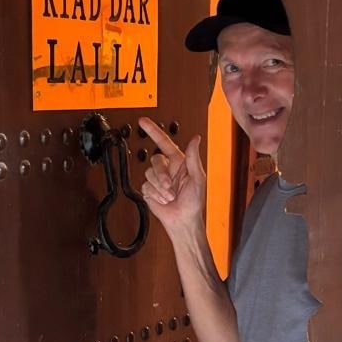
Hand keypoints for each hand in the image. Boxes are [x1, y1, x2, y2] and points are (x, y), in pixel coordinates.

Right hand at [138, 118, 205, 238]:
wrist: (182, 220)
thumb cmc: (194, 201)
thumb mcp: (198, 178)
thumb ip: (194, 157)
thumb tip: (196, 139)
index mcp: (179, 162)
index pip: (163, 142)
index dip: (153, 131)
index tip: (143, 121)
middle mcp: (167, 168)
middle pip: (155, 160)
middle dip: (162, 175)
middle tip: (170, 187)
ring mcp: (157, 179)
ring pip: (149, 173)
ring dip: (160, 187)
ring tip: (170, 196)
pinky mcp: (149, 189)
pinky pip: (146, 186)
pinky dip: (155, 194)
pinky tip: (163, 199)